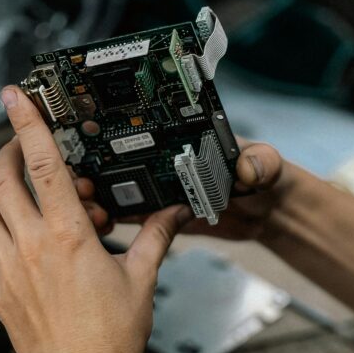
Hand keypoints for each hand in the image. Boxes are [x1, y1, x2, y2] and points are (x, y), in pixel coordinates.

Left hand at [0, 87, 188, 352]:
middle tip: (24, 149)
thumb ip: (156, 237)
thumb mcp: (142, 279)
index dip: (28, 124)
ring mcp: (8, 272)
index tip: (17, 98)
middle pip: (4, 182)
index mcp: (68, 237)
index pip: (42, 165)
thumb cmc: (113, 339)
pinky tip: (0, 241)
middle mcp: (31, 248)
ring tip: (17, 193)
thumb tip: (174, 213)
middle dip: (10, 155)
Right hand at [76, 140, 286, 240]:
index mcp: (188, 135)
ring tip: (88, 208)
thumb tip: (249, 166)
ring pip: (116, 185)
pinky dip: (112, 216)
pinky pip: (130, 212)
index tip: (92, 139)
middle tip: (82, 184)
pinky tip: (100, 223)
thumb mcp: (269, 165)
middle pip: (118, 157)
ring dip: (97, 194)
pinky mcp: (162, 211)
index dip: (116, 132)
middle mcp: (167, 156)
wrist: (272, 213)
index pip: (146, 129)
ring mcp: (162, 183)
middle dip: (93, 167)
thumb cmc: (271, 178)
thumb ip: (262, 163)